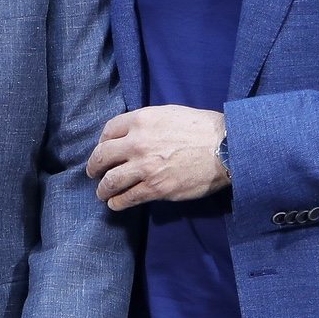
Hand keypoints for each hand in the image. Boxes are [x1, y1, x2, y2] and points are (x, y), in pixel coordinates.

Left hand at [85, 105, 228, 210]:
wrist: (225, 148)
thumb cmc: (202, 128)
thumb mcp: (170, 113)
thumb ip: (148, 123)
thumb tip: (134, 134)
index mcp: (141, 120)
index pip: (108, 131)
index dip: (102, 142)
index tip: (103, 150)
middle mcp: (138, 142)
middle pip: (102, 156)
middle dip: (94, 166)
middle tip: (93, 173)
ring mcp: (145, 167)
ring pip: (110, 180)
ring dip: (102, 189)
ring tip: (102, 193)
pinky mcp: (155, 189)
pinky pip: (127, 198)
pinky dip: (117, 202)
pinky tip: (115, 203)